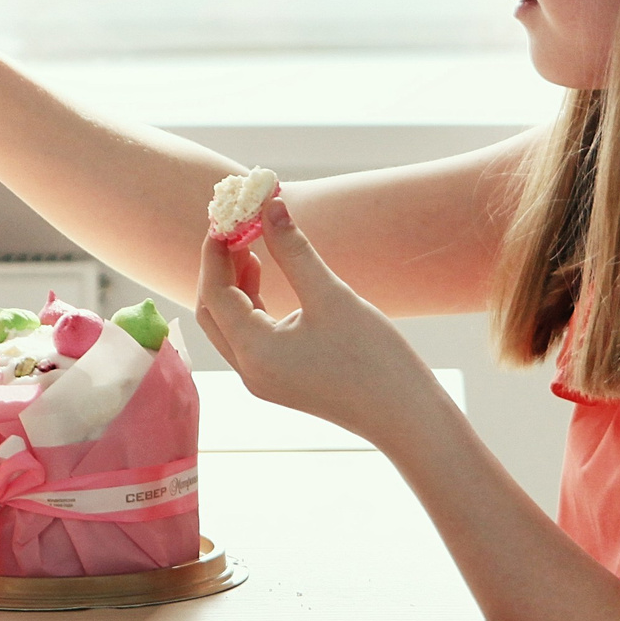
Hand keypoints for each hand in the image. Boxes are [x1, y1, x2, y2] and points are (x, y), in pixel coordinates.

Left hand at [193, 196, 432, 441]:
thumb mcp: (331, 296)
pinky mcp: (279, 380)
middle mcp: (249, 371)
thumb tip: (270, 205)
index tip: (227, 217)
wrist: (406, 415)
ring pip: (229, 324)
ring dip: (233, 285)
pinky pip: (249, 337)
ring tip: (250, 246)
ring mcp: (263, 379)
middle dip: (219, 268)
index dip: (216, 252)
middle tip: (235, 228)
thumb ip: (294, 251)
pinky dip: (249, 305)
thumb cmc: (374, 358)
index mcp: (254, 352)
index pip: (214, 294)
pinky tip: (264, 278)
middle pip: (212, 312)